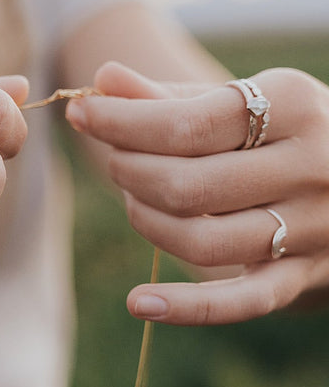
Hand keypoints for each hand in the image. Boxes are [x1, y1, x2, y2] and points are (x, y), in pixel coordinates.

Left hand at [66, 60, 328, 324]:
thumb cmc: (282, 131)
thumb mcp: (242, 99)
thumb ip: (169, 95)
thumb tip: (102, 78)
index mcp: (296, 105)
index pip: (189, 124)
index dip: (123, 122)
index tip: (81, 114)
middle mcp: (310, 166)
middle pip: (189, 186)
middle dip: (131, 172)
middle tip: (115, 161)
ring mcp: (312, 228)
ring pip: (204, 242)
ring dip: (147, 222)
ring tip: (133, 201)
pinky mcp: (302, 278)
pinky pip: (240, 302)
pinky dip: (186, 308)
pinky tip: (138, 302)